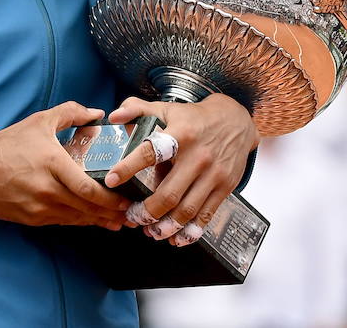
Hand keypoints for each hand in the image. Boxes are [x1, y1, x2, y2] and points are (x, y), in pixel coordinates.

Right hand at [0, 102, 131, 229]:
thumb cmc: (8, 144)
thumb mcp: (39, 121)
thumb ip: (70, 113)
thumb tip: (96, 113)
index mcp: (53, 164)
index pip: (88, 188)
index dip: (110, 198)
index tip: (126, 199)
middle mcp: (48, 189)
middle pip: (87, 208)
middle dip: (111, 213)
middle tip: (129, 215)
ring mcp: (39, 207)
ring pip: (76, 218)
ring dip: (97, 221)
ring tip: (116, 222)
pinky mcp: (31, 218)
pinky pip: (61, 222)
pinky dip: (78, 221)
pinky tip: (89, 220)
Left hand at [104, 95, 257, 244]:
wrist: (235, 120)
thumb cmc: (194, 117)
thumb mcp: (166, 108)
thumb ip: (137, 109)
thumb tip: (114, 117)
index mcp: (179, 134)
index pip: (150, 151)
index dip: (129, 167)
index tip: (111, 180)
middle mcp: (197, 156)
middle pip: (169, 193)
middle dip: (147, 211)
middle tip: (133, 217)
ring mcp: (213, 174)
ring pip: (187, 209)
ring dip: (167, 226)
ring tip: (151, 232)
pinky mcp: (225, 186)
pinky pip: (206, 214)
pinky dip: (190, 231)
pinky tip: (176, 237)